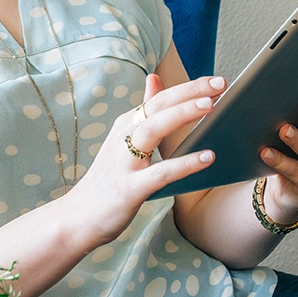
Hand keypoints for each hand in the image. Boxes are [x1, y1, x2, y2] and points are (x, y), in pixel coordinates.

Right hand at [64, 74, 224, 244]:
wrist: (77, 218)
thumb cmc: (108, 179)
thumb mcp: (123, 139)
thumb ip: (143, 111)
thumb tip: (155, 77)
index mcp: (126, 125)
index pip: (159, 98)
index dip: (187, 88)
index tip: (216, 81)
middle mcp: (123, 137)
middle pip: (158, 106)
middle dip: (189, 92)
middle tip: (220, 84)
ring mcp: (124, 162)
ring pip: (154, 129)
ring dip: (182, 114)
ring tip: (210, 106)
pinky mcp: (129, 188)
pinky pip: (161, 173)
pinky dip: (184, 163)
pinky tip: (207, 157)